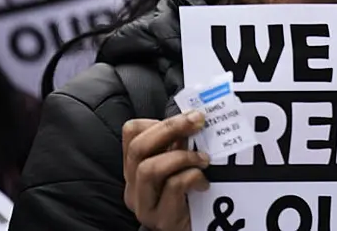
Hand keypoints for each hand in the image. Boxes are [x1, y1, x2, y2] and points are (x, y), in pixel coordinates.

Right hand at [123, 112, 209, 230]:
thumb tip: (194, 120)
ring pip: (149, 169)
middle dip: (170, 128)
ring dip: (181, 157)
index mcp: (135, 168)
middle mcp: (133, 186)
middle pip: (138, 148)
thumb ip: (179, 146)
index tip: (189, 117)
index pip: (131, 133)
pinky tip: (204, 183)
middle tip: (198, 122)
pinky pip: (173, 187)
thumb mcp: (179, 166)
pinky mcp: (161, 219)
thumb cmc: (188, 197)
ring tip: (203, 160)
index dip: (159, 121)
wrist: (194, 230)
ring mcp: (144, 205)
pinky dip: (193, 177)